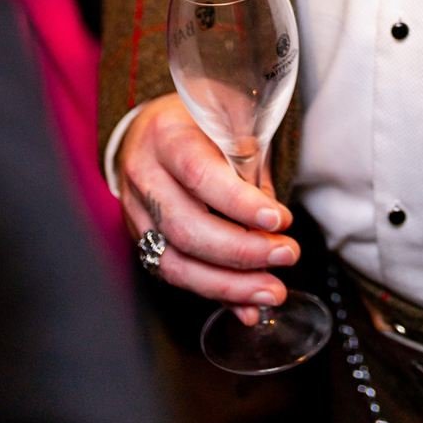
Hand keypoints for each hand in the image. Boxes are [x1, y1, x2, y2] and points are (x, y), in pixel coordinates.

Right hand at [117, 92, 299, 319]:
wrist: (148, 130)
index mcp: (166, 135)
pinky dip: (215, 293)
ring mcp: (136, 214)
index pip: (199, 173)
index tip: (280, 220)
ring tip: (272, 291)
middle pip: (186, 227)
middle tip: (286, 255)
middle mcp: (144, 176)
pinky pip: (175, 277)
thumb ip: (250, 161)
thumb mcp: (228, 117)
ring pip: (176, 263)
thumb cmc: (200, 121)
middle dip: (242, 251)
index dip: (239, 203)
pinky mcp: (140, 243)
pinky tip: (247, 306)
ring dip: (230, 285)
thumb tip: (274, 219)